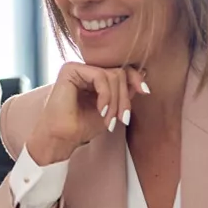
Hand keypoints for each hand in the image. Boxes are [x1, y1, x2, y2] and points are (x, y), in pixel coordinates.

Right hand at [26, 63, 148, 163]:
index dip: (135, 78)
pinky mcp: (70, 70)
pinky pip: (100, 76)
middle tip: (121, 118)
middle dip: (124, 98)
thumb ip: (124, 92)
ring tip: (109, 119)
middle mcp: (86, 70)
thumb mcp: (112, 108)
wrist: (61, 138)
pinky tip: (101, 110)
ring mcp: (78, 68)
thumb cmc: (82, 126)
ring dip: (116, 100)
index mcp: (94, 77)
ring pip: (112, 74)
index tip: (145, 91)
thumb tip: (144, 72)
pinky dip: (106, 95)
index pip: (121, 70)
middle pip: (119, 73)